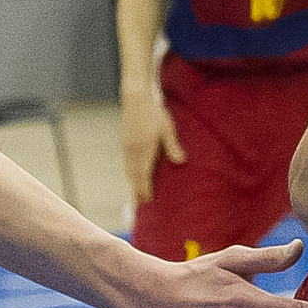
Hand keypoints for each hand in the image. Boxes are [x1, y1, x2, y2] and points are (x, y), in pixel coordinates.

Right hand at [120, 88, 184, 204]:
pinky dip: (131, 173)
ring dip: (133, 184)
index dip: (144, 191)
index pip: (142, 177)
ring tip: (136, 197)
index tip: (146, 205)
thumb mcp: (167, 129)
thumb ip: (172, 146)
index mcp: (142, 151)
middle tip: (139, 210)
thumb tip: (181, 162)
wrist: (137, 97)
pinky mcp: (126, 142)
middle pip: (133, 178)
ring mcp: (127, 147)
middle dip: (136, 193)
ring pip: (129, 171)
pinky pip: (127, 163)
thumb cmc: (154, 112)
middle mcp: (132, 152)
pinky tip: (135, 176)